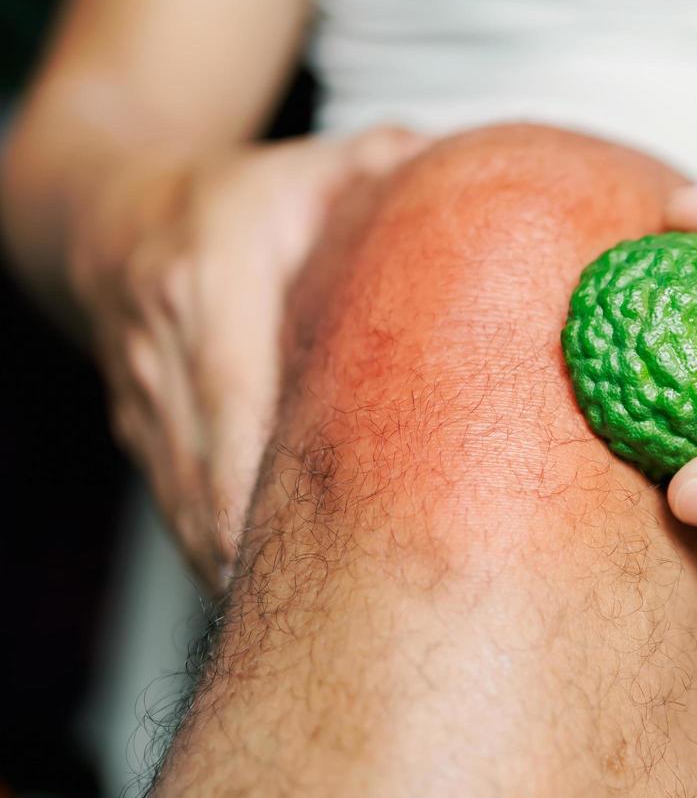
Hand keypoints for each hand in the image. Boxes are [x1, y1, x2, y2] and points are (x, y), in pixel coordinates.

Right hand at [70, 127, 426, 587]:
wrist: (109, 217)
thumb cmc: (237, 196)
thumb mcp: (312, 168)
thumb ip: (389, 174)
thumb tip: (486, 189)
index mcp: (211, 278)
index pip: (236, 389)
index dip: (265, 471)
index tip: (306, 538)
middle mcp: (165, 346)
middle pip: (208, 469)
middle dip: (262, 546)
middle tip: (341, 613)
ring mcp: (142, 399)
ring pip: (185, 504)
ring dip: (239, 566)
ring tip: (314, 629)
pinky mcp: (139, 435)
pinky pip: (177, 508)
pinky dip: (218, 554)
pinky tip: (274, 599)